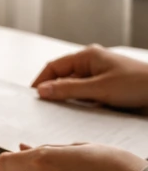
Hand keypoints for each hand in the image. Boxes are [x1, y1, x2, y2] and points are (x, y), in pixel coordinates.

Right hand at [32, 45, 147, 110]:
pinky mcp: (107, 88)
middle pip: (62, 78)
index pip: (53, 67)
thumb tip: (42, 91)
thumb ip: (68, 90)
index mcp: (87, 56)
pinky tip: (81, 114)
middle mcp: (92, 64)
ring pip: (74, 88)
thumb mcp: (99, 89)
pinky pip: (86, 96)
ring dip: (69, 100)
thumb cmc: (138, 85)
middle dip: (54, 93)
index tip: (33, 99)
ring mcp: (99, 76)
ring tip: (63, 114)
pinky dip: (81, 104)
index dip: (41, 82)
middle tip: (45, 110)